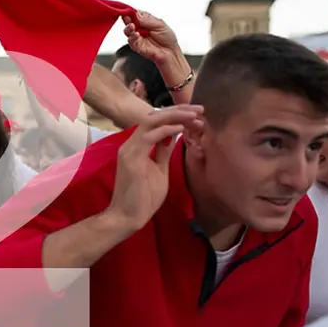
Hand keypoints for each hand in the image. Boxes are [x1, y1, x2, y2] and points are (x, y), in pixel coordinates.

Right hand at [107, 105, 203, 228]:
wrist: (127, 217)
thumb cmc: (143, 198)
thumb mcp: (158, 169)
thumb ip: (162, 151)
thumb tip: (172, 135)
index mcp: (136, 146)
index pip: (155, 121)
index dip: (175, 115)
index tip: (196, 115)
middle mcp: (130, 144)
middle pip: (153, 116)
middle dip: (178, 110)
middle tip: (200, 109)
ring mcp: (129, 150)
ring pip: (151, 121)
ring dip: (175, 116)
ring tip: (195, 116)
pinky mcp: (131, 158)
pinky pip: (149, 137)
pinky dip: (166, 130)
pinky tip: (182, 128)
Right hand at [123, 11, 180, 65]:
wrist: (170, 52)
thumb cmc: (167, 38)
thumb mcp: (160, 24)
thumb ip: (147, 19)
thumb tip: (136, 13)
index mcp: (145, 21)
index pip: (135, 14)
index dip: (130, 11)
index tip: (127, 10)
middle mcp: (139, 28)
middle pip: (128, 21)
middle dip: (127, 18)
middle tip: (127, 16)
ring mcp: (137, 37)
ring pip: (127, 31)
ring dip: (128, 28)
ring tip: (132, 26)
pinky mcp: (136, 46)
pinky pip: (131, 40)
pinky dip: (132, 37)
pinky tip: (136, 34)